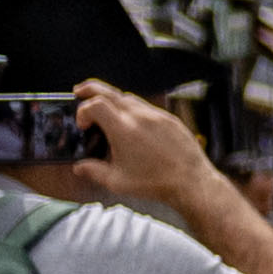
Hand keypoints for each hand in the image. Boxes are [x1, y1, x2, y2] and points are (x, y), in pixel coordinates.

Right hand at [66, 82, 215, 209]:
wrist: (193, 183)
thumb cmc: (156, 183)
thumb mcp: (117, 182)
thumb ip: (94, 171)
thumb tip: (80, 167)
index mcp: (124, 129)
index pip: (95, 104)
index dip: (83, 111)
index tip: (83, 125)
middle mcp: (141, 117)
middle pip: (110, 92)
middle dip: (90, 90)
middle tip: (79, 91)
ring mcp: (158, 116)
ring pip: (130, 98)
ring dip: (113, 100)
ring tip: (105, 109)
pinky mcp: (171, 120)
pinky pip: (148, 107)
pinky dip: (134, 109)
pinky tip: (131, 121)